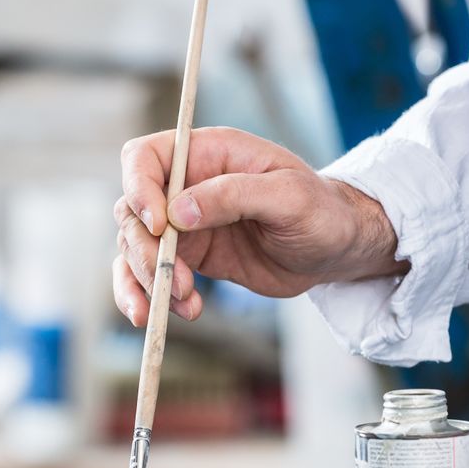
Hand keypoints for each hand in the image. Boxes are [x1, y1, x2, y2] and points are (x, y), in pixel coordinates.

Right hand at [112, 126, 405, 326]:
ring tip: (182, 303)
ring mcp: (184, 223)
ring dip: (147, 280)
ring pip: (134, 247)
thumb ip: (234, 196)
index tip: (158, 225)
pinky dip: (150, 296)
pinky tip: (174, 312)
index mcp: (208, 154)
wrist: (336, 249)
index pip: (144, 158)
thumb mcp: (289, 197)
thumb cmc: (321, 210)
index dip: (139, 188)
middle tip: (178, 282)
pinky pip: (151, 275)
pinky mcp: (190, 257)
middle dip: (145, 250)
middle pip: (132, 210)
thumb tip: (177, 212)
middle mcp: (187, 185)